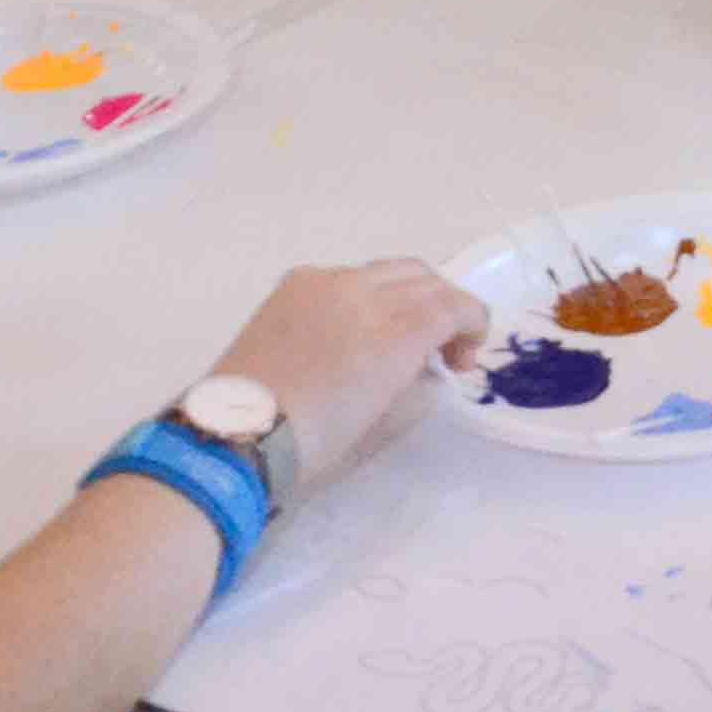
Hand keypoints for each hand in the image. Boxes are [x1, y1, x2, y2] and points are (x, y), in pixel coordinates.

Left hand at [210, 256, 492, 491]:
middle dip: (445, 308)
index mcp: (394, 333)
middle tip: (441, 350)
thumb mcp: (384, 420)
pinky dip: (365, 293)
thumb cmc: (316, 441)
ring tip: (400, 332)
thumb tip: (429, 366)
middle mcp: (365, 292)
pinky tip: (353, 327)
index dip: (473, 325)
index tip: (464, 359)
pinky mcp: (296, 281)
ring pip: (388, 270)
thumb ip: (419, 383)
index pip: (455, 306)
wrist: (238, 433)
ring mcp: (327, 280)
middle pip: (426, 280)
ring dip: (408, 295)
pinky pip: (347, 275)